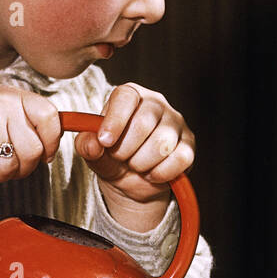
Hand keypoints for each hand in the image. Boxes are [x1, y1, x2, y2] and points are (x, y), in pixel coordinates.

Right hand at [0, 89, 60, 194]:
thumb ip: (22, 122)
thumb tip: (50, 146)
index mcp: (10, 95)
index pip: (50, 116)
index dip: (50, 141)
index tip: (42, 153)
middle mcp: (1, 106)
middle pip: (34, 150)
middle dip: (21, 167)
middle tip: (1, 163)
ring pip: (14, 167)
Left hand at [74, 83, 194, 207]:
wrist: (132, 182)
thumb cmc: (112, 158)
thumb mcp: (94, 153)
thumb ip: (87, 146)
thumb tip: (92, 144)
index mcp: (131, 95)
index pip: (126, 97)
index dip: (115, 120)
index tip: (105, 141)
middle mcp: (156, 103)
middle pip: (144, 123)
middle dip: (126, 150)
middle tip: (119, 158)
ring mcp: (176, 122)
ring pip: (162, 143)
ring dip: (142, 163)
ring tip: (135, 165)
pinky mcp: (189, 144)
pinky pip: (180, 159)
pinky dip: (161, 173)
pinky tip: (152, 173)